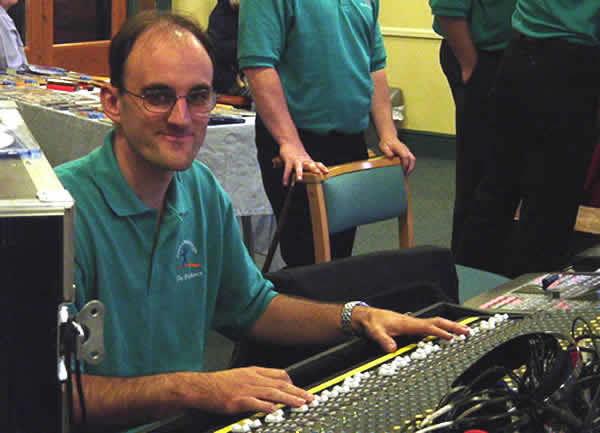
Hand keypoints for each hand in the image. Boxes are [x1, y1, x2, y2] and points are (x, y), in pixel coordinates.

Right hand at [177, 367, 313, 414]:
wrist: (201, 387)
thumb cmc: (219, 384)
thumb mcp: (241, 375)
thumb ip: (256, 379)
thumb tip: (271, 387)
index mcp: (254, 372)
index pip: (279, 374)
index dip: (293, 382)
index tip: (301, 390)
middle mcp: (252, 378)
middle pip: (280, 384)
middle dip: (297, 391)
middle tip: (310, 398)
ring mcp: (246, 389)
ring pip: (272, 393)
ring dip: (289, 399)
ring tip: (300, 404)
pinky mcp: (238, 401)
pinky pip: (255, 403)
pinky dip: (267, 406)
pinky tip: (275, 411)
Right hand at [278, 143, 327, 185]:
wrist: (290, 141)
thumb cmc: (298, 152)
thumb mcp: (306, 158)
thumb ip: (310, 165)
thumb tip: (316, 172)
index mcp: (308, 160)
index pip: (317, 164)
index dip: (322, 167)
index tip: (326, 172)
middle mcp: (303, 160)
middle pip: (309, 164)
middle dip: (313, 168)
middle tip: (317, 172)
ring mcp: (296, 160)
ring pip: (298, 166)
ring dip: (299, 172)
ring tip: (299, 179)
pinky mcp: (288, 161)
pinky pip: (287, 170)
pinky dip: (286, 177)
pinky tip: (285, 183)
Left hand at [351, 307, 469, 352]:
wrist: (364, 317)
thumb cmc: (371, 323)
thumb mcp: (374, 332)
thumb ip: (383, 340)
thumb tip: (392, 349)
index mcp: (407, 323)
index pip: (427, 327)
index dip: (440, 332)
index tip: (452, 337)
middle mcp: (412, 322)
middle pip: (436, 322)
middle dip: (452, 326)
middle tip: (467, 331)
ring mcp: (412, 324)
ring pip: (435, 324)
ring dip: (449, 327)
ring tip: (463, 332)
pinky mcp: (410, 328)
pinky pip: (429, 328)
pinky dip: (440, 329)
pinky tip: (445, 335)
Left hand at [377, 137, 415, 174]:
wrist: (389, 138)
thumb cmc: (386, 143)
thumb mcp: (383, 147)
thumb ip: (387, 152)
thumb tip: (391, 157)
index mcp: (400, 148)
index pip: (405, 156)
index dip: (405, 164)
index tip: (403, 171)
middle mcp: (405, 149)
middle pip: (412, 159)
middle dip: (410, 168)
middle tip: (406, 175)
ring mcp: (407, 151)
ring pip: (413, 159)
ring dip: (411, 167)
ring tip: (406, 174)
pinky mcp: (407, 153)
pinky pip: (411, 160)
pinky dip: (409, 166)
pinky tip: (405, 170)